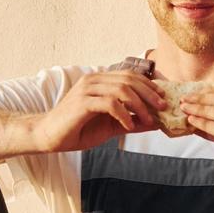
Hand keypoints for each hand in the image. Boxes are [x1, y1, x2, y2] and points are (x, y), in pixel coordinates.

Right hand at [32, 70, 167, 152]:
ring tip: (148, 119)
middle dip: (149, 93)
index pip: (130, 75)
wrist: (49, 137)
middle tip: (162, 107)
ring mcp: (87, 89)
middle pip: (129, 80)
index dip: (149, 85)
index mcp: (99, 80)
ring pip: (121, 89)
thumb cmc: (77, 130)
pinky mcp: (82, 102)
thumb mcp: (110, 126)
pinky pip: (109, 103)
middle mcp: (93, 80)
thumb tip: (156, 123)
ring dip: (139, 105)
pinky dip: (123, 114)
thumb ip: (131, 122)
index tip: (163, 97)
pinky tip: (129, 125)